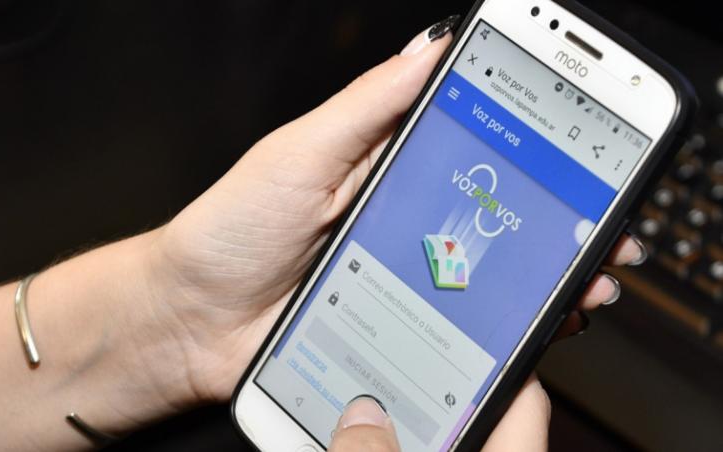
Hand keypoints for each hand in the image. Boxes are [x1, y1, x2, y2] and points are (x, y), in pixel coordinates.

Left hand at [147, 19, 643, 446]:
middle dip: (557, 217)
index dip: (530, 141)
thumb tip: (427, 49)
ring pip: (488, 269)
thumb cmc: (231, 231)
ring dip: (543, 272)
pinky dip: (501, 323)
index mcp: (381, 166)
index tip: (583, 143)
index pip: (471, 143)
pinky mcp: (392, 322)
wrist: (191, 322)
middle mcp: (400, 218)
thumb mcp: (298, 153)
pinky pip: (457, 321)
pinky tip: (533, 324)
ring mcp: (400, 273)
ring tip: (584, 276)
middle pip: (493, 212)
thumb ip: (365, 108)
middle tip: (605, 224)